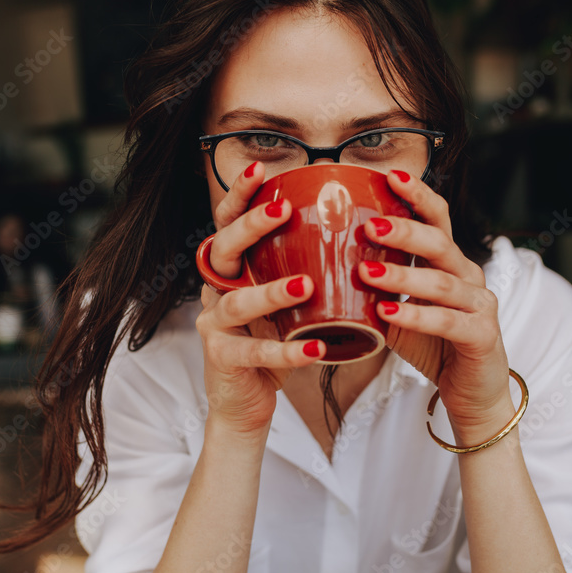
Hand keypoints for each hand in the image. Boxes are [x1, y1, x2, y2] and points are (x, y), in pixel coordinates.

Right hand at [196, 162, 326, 435]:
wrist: (247, 402)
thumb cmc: (274, 341)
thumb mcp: (287, 301)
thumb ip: (304, 268)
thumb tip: (357, 229)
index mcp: (233, 269)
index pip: (228, 223)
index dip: (239, 196)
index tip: (261, 170)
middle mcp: (216, 291)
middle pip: (223, 249)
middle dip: (251, 227)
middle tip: (282, 211)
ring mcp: (214, 325)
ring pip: (237, 302)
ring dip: (271, 291)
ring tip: (306, 285)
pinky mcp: (223, 359)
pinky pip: (253, 352)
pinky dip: (286, 351)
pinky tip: (316, 350)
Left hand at [359, 170, 514, 443]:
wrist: (471, 392)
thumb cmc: (431, 344)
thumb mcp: (398, 309)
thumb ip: (375, 285)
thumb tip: (321, 262)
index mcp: (449, 262)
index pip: (438, 218)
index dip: (418, 195)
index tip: (390, 176)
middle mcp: (469, 276)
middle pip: (440, 243)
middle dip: (404, 231)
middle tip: (369, 225)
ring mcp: (480, 305)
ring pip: (443, 282)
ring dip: (402, 275)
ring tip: (366, 272)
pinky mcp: (483, 336)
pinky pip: (448, 321)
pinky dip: (417, 315)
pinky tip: (389, 312)